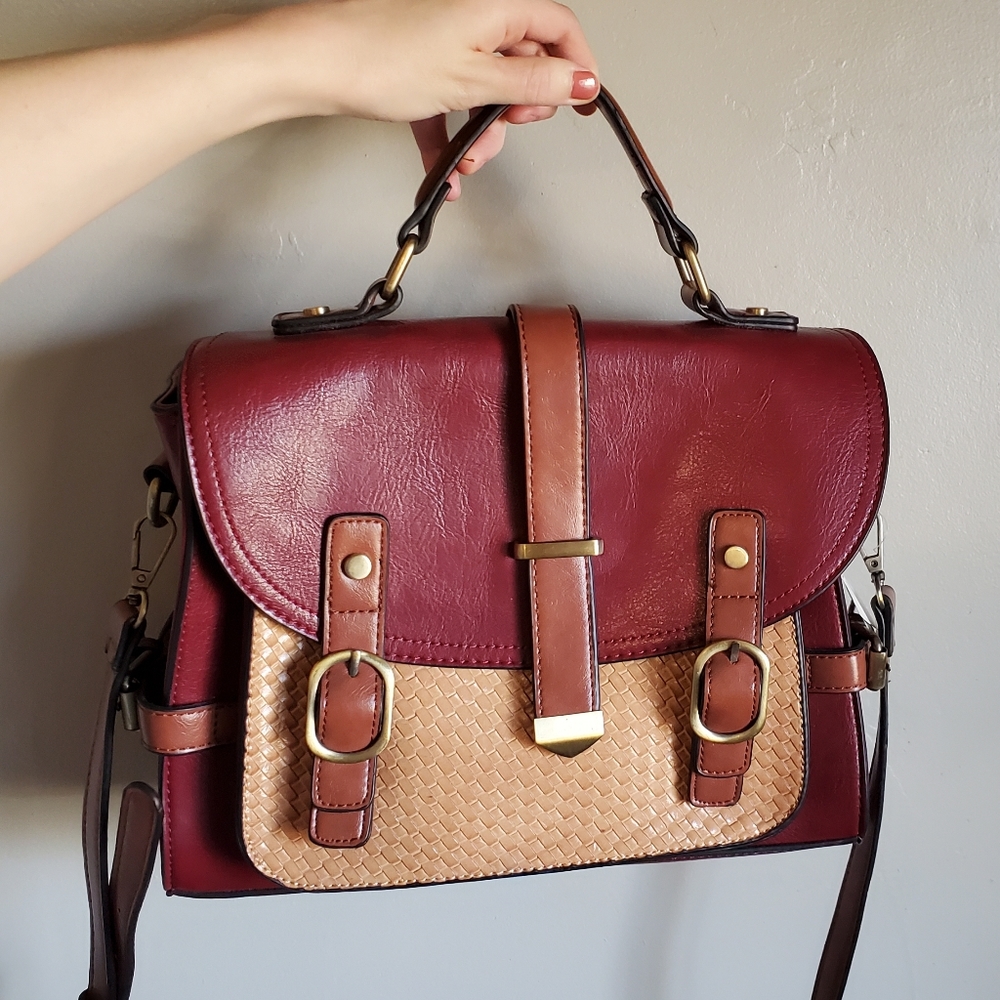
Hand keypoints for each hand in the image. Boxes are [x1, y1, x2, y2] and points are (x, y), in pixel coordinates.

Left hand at [247, 0, 598, 198]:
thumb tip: (581, 82)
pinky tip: (444, 166)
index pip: (558, 28)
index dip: (575, 68)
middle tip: (508, 128)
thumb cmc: (381, 57)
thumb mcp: (475, 79)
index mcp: (494, 5)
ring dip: (482, 131)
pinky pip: (449, 99)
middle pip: (522, 61)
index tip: (581, 103)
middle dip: (519, 107)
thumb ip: (534, 81)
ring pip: (485, 87)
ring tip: (467, 158)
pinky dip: (449, 133)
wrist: (315, 62)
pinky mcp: (419, 62)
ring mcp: (444, 38)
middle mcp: (472, 13)